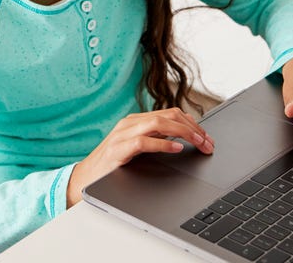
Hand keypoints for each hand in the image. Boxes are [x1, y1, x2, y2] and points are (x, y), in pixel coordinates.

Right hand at [66, 107, 214, 206]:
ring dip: (184, 133)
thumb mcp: (136, 148)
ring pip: (158, 123)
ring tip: (198, 143)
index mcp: (135, 121)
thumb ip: (155, 139)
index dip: (193, 124)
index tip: (207, 138)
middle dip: (193, 128)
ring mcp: (122, 134)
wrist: (84, 179)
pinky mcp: (118, 149)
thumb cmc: (112, 165)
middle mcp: (129, 123)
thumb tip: (184, 138)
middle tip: (208, 143)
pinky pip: (143, 141)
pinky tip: (176, 149)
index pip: (170, 113)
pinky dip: (163, 144)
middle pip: (169, 115)